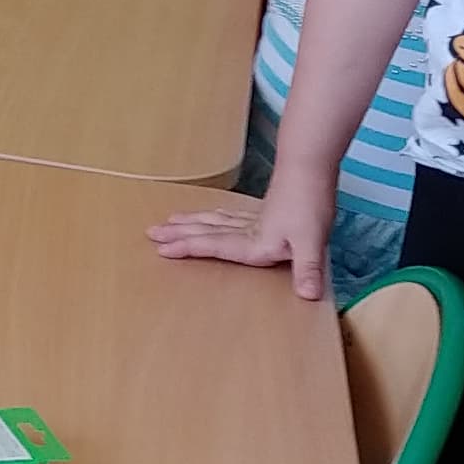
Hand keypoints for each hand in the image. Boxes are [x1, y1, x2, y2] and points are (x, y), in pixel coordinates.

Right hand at [150, 173, 333, 299]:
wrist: (311, 168)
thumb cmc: (310, 204)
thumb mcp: (311, 240)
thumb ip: (308, 268)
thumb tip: (308, 295)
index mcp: (253, 242)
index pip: (213, 245)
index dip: (188, 248)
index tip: (162, 250)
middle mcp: (248, 231)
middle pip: (207, 231)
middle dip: (179, 233)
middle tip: (151, 232)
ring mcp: (254, 219)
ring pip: (214, 221)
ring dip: (192, 223)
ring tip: (170, 221)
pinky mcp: (263, 212)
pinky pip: (229, 216)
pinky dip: (215, 216)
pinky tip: (212, 214)